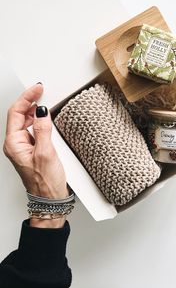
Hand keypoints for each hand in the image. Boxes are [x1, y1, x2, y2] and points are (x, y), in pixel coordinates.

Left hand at [3, 83, 68, 227]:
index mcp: (14, 144)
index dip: (26, 98)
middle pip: (18, 115)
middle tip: (41, 91)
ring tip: (45, 102)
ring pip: (25, 122)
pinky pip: (33, 130)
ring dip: (34, 111)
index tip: (37, 88)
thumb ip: (42, 129)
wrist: (50, 199)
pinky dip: (39, 122)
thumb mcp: (46, 153)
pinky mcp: (32, 150)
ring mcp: (24, 147)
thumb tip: (41, 111)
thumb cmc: (45, 182)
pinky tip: (46, 119)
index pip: (16, 113)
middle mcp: (16, 144)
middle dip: (29, 102)